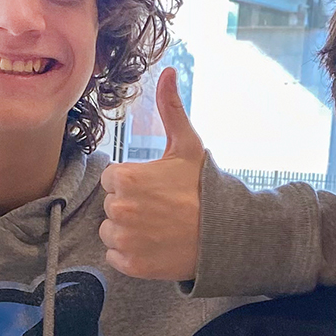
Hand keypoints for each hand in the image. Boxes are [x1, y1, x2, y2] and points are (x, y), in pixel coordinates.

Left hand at [99, 67, 204, 279]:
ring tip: (157, 228)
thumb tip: (167, 71)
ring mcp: (125, 240)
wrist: (225, 234)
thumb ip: (170, 109)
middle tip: (160, 209)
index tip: (154, 188)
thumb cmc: (204, 188)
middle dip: (130, 206)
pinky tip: (154, 245)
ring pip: (110, 232)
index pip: (111, 180)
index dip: (132, 182)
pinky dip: (131, 254)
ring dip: (128, 231)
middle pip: (110, 206)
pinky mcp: (131, 265)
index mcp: (125, 179)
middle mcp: (120, 210)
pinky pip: (116, 257)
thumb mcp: (188, 145)